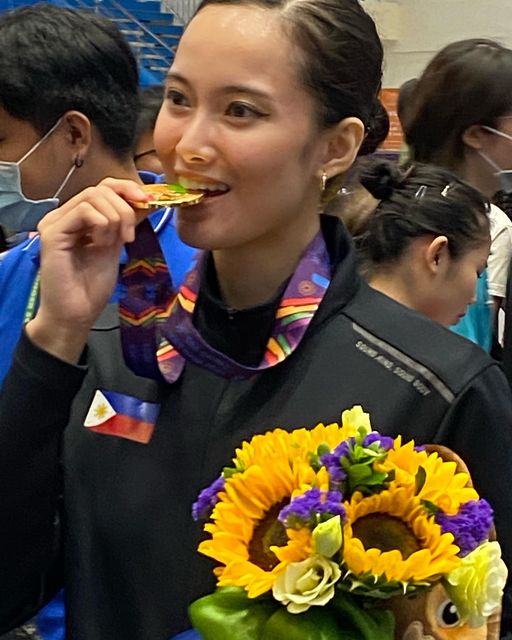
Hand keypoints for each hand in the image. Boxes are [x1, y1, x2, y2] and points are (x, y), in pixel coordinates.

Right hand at [26, 178, 148, 362]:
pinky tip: (101, 245)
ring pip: (94, 196)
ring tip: (114, 244)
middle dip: (125, 208)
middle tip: (130, 236)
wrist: (77, 313)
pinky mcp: (53, 232)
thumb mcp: (116, 245)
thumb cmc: (92, 286)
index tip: (147, 203)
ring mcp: (56, 222)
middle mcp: (64, 215)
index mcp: (77, 217)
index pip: (103, 187)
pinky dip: (102, 225)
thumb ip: (125, 222)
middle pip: (100, 188)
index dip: (127, 189)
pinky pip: (85, 211)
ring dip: (115, 219)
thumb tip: (147, 200)